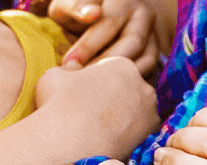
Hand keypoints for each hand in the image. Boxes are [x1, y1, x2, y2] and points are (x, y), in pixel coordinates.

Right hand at [34, 56, 158, 158]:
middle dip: (115, 97)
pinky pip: (140, 129)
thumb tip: (73, 67)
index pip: (115, 70)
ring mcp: (149, 109)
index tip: (86, 93)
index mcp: (121, 65)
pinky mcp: (151, 132)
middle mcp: (141, 84)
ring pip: (137, 108)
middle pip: (129, 88)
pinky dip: (128, 132)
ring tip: (100, 125)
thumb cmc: (58, 103)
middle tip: (94, 109)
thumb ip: (69, 68)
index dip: (99, 81)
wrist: (68, 141)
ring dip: (124, 114)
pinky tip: (108, 136)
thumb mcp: (55, 75)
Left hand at [48, 0, 160, 77]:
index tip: (68, 62)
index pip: (110, 23)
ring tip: (92, 87)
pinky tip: (105, 90)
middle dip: (104, 62)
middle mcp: (145, 14)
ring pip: (145, 60)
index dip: (88, 45)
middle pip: (132, 43)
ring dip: (119, 75)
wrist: (89, 18)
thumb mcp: (68, 1)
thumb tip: (92, 13)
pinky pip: (147, 72)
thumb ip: (75, 5)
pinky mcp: (153, 55)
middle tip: (80, 79)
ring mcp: (153, 35)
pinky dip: (128, 82)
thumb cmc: (75, 10)